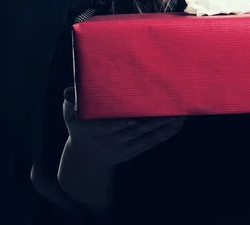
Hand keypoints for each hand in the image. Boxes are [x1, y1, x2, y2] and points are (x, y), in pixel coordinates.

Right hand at [62, 87, 186, 165]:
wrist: (87, 159)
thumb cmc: (79, 129)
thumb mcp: (70, 115)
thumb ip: (70, 102)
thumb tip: (68, 91)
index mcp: (100, 128)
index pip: (115, 124)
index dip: (127, 121)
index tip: (139, 114)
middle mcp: (116, 138)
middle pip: (138, 128)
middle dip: (155, 119)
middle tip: (171, 106)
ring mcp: (127, 146)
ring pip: (148, 135)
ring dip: (165, 126)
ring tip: (181, 114)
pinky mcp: (135, 150)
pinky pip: (152, 142)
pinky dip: (166, 134)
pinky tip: (178, 125)